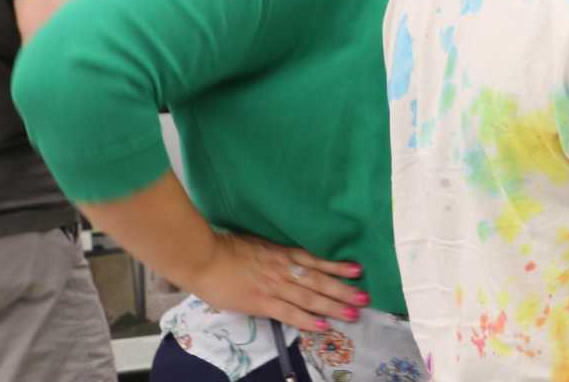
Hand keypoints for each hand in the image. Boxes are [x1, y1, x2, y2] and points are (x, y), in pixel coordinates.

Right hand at [177, 233, 369, 330]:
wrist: (203, 256)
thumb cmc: (225, 248)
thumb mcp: (257, 243)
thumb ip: (274, 252)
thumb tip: (287, 256)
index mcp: (283, 253)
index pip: (316, 260)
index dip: (338, 266)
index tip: (358, 270)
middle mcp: (284, 269)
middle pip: (320, 280)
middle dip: (344, 290)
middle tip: (365, 298)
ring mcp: (274, 286)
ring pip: (310, 297)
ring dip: (333, 306)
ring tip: (354, 313)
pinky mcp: (262, 302)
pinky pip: (290, 313)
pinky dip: (307, 319)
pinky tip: (323, 325)